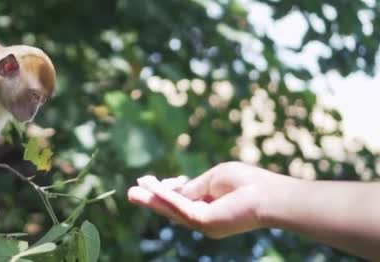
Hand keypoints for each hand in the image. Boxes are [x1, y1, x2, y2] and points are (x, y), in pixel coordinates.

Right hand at [128, 162, 282, 238]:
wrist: (269, 196)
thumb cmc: (248, 183)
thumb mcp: (214, 179)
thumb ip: (194, 186)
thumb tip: (176, 188)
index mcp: (209, 206)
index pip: (182, 199)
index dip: (167, 189)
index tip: (151, 179)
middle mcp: (205, 218)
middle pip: (172, 208)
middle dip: (152, 199)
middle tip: (132, 192)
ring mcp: (204, 223)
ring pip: (172, 210)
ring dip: (151, 200)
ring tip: (132, 193)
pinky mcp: (205, 222)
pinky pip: (180, 208)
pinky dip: (164, 198)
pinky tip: (151, 189)